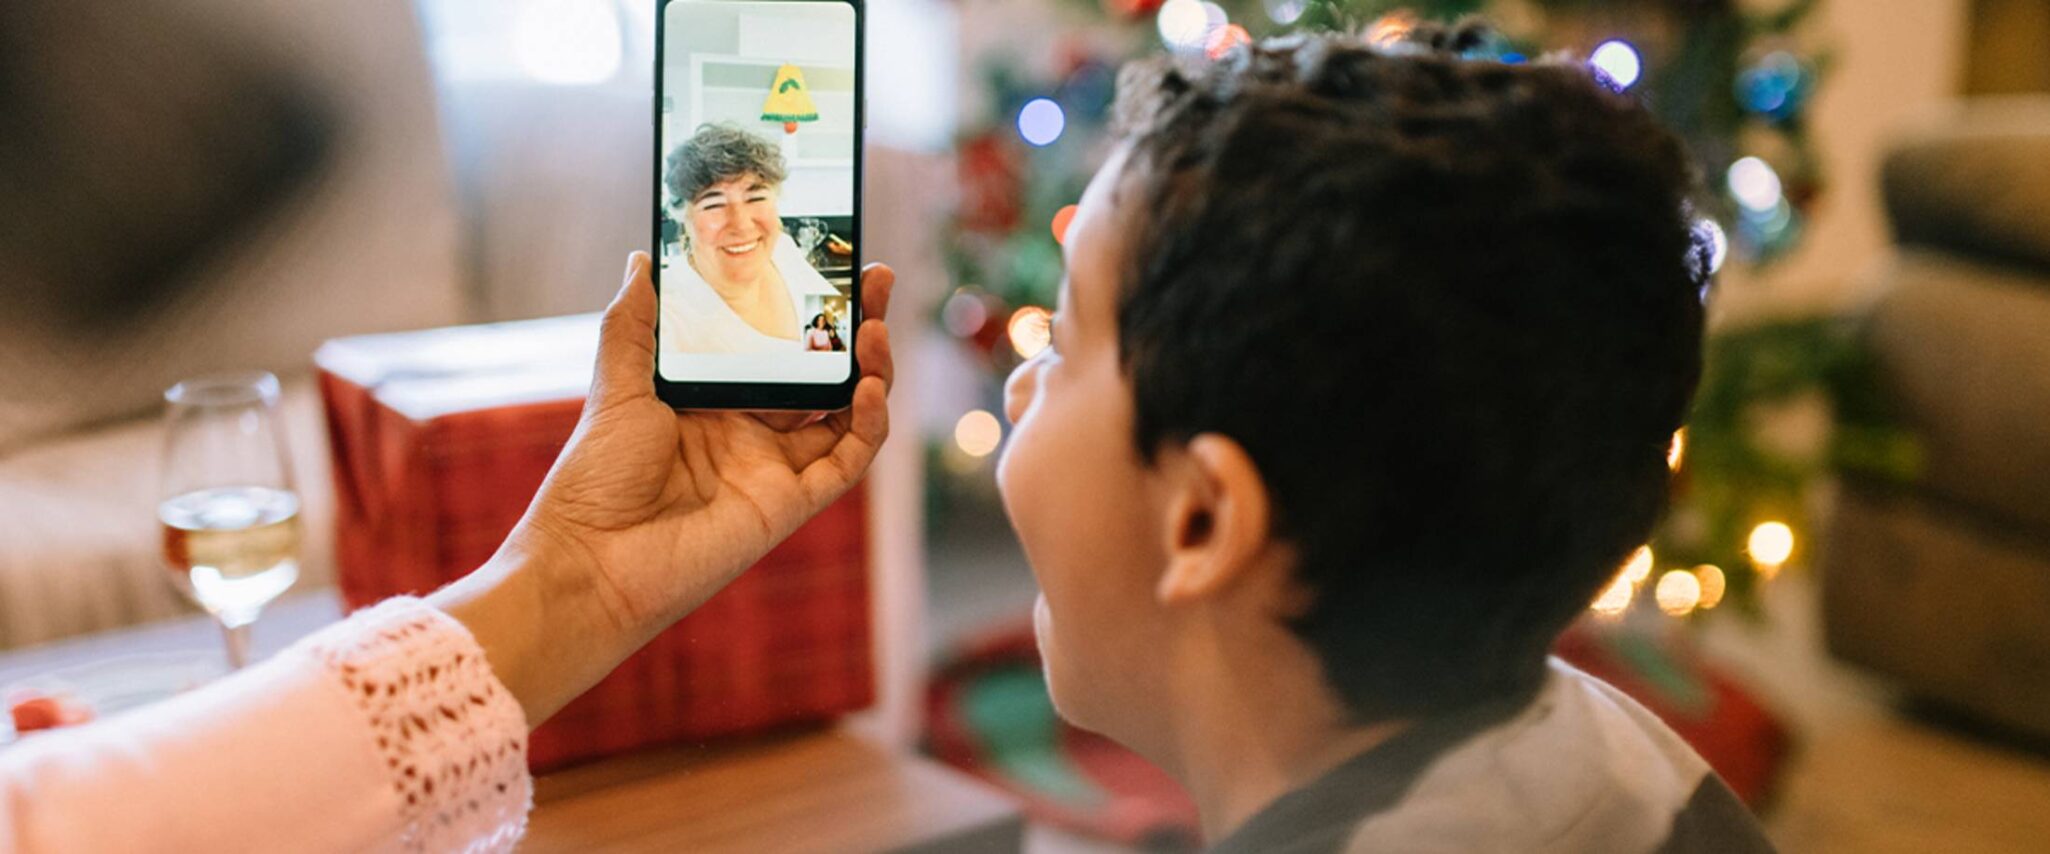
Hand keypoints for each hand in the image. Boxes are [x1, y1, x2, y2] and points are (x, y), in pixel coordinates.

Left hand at [524, 252, 895, 635]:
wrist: (590, 559)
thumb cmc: (595, 479)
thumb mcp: (616, 386)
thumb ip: (634, 324)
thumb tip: (642, 259)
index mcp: (716, 403)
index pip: (779, 349)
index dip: (810, 312)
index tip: (831, 264)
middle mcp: (752, 434)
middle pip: (824, 375)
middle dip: (856, 326)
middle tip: (875, 278)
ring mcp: (775, 469)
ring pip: (848, 414)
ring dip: (872, 370)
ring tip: (875, 326)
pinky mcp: (789, 504)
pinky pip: (846, 460)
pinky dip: (869, 425)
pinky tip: (872, 386)